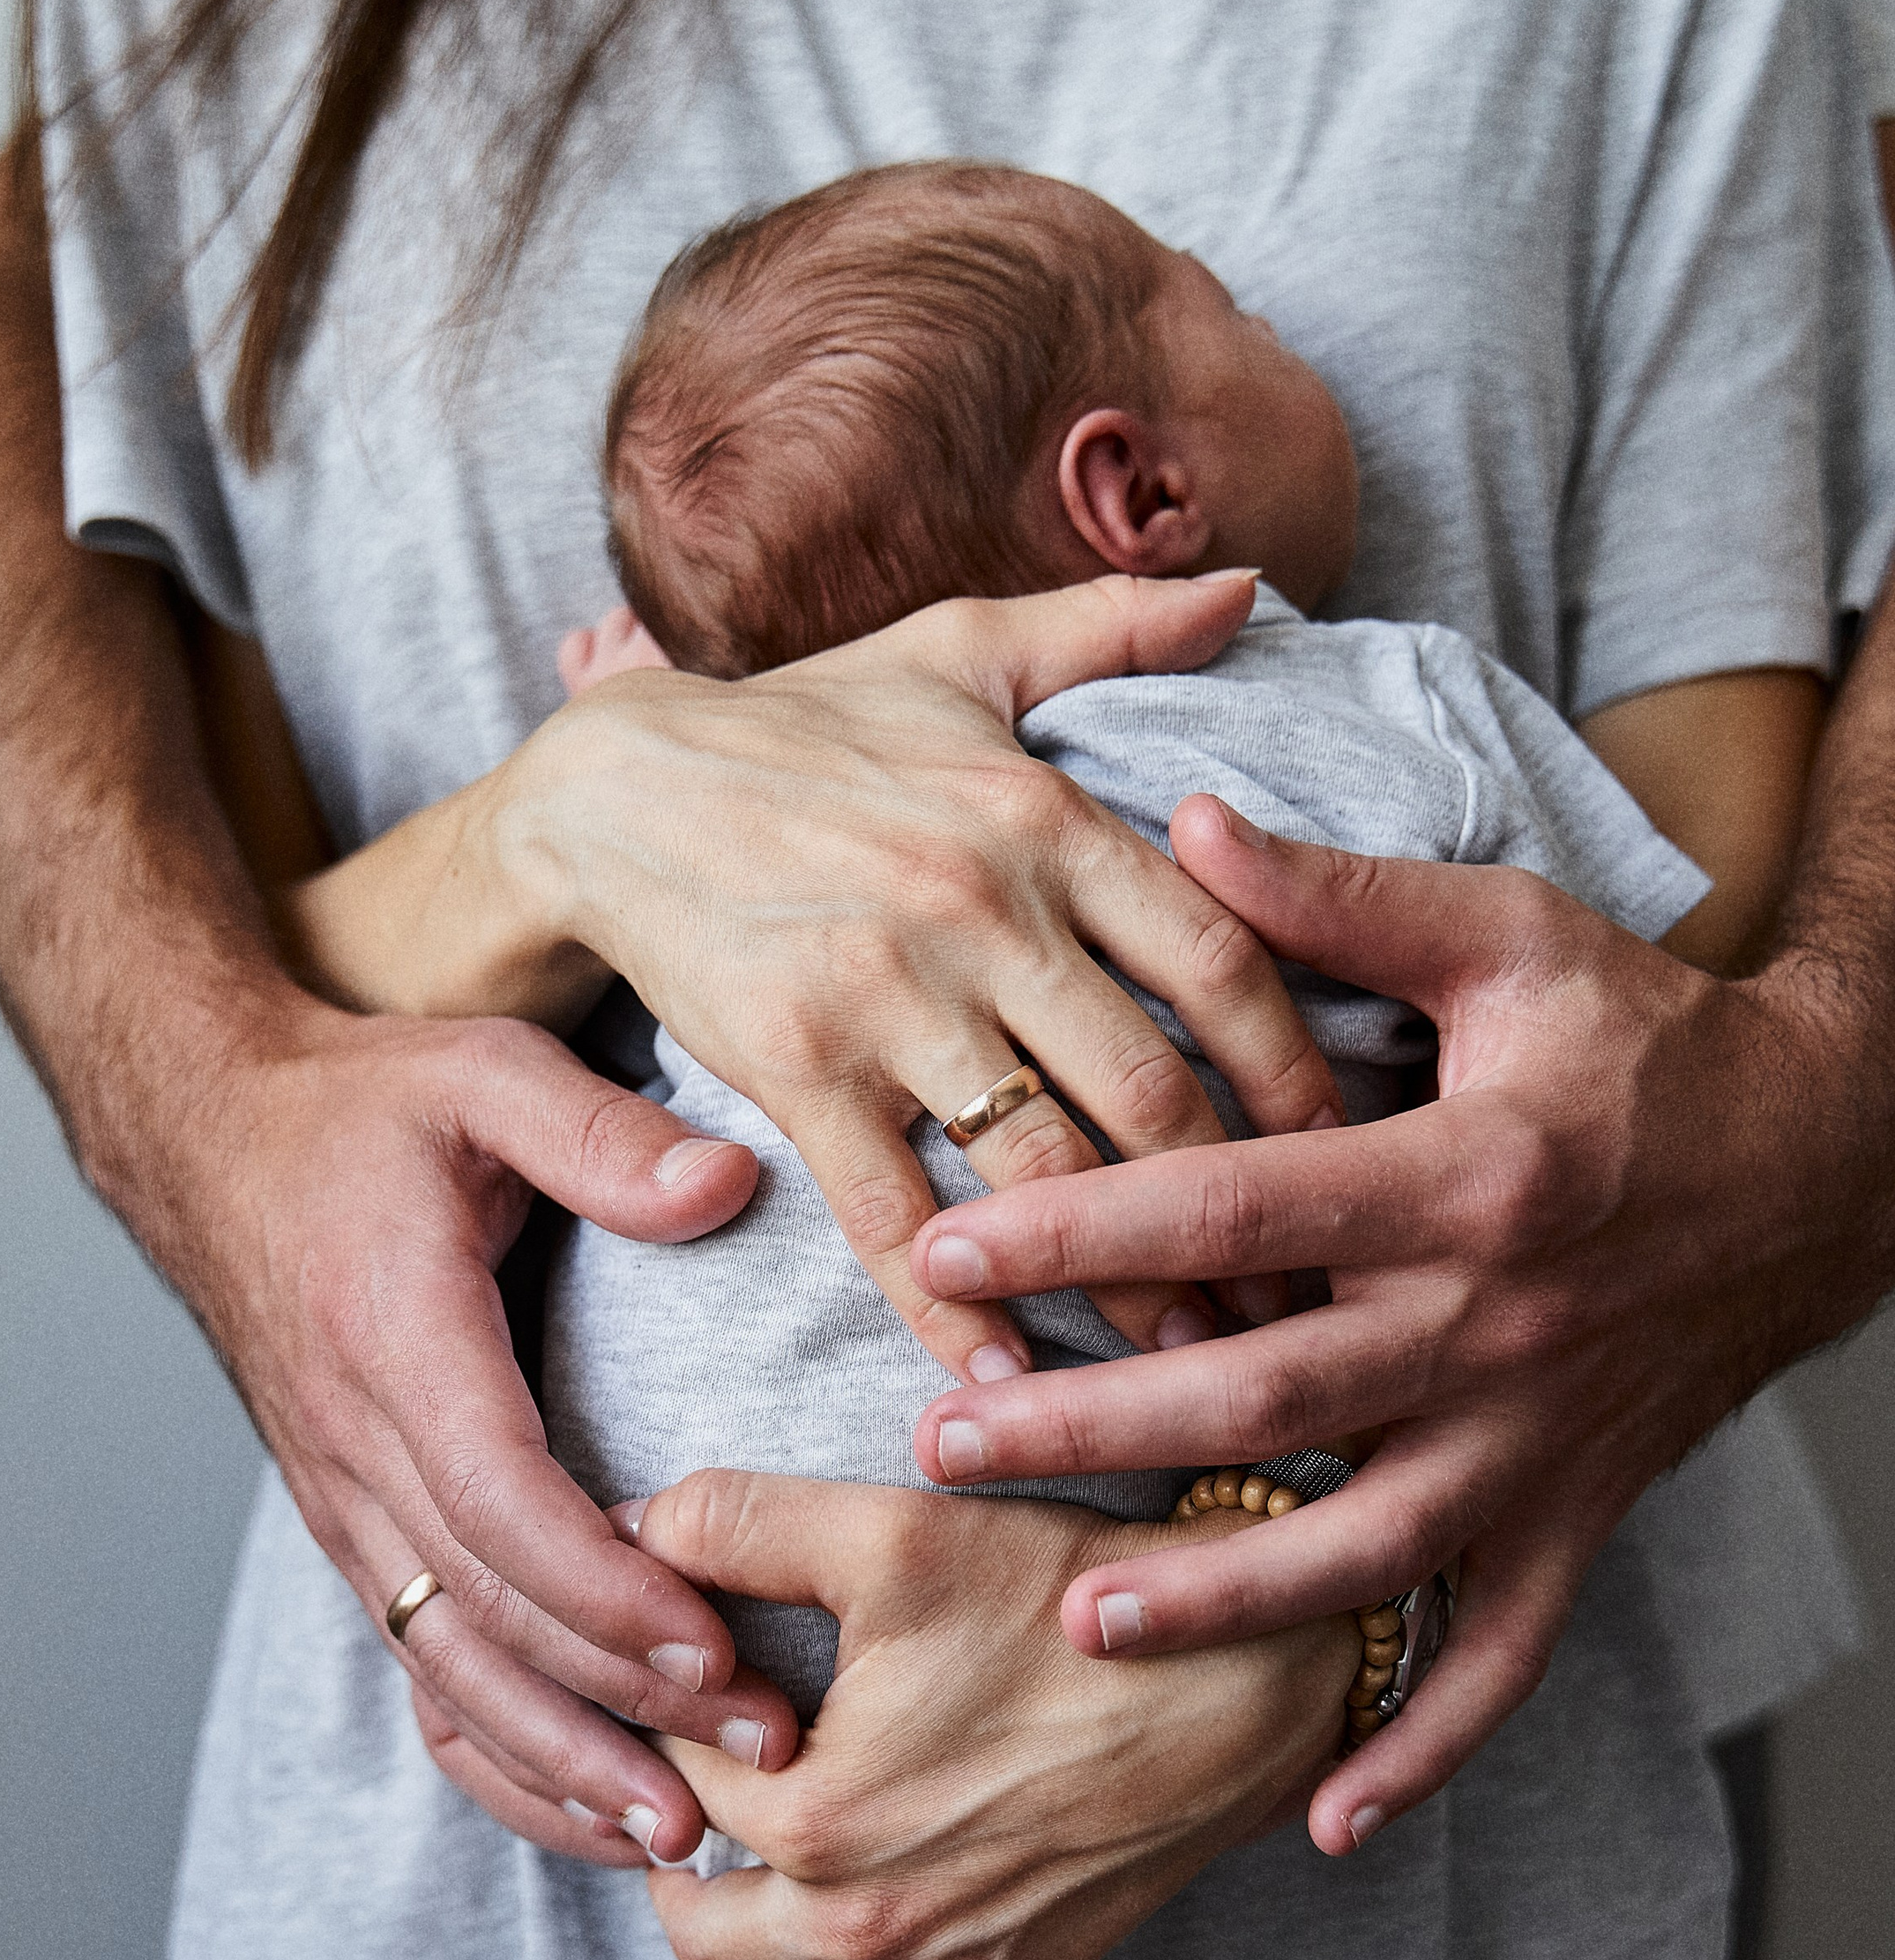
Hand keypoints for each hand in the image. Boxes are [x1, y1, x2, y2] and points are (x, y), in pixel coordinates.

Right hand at [160, 1005, 803, 1866]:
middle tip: (762, 1762)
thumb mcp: (482, 1074)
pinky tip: (594, 1815)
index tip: (712, 1647)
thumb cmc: (361, 1111)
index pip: (497, 1502)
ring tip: (683, 1836)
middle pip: (487, 1617)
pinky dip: (504, 1759)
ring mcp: (348, 1509)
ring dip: (564, 1764)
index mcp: (395, 1341)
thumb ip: (602, 1133)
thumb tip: (724, 1185)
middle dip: (622, 1706)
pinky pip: (424, 1674)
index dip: (603, 1591)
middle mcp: (358, 1449)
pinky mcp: (357, 1539)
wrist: (205, 1144)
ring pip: (449, 1673)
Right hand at [490, 573, 1342, 1373]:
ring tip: (1190, 1361)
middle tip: (1299, 1299)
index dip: (1300, 1074)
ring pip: (1041, 1166)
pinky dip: (955, 1305)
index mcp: (1047, 817)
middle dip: (1239, 1213)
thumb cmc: (806, 725)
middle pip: (1153, 1090)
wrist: (613, 788)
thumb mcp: (961, 653)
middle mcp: (981, 908)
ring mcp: (886, 996)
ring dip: (1123, 1279)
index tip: (1347, 1156)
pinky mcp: (794, 1068)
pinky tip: (1010, 1378)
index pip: (1223, 960)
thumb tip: (1248, 581)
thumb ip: (1113, 626)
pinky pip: (894, 1211)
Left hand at [627, 1473, 1354, 1959]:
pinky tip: (881, 1940)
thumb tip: (624, 1528)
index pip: (676, 1784)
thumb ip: (733, 1523)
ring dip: (766, 1940)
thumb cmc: (1066, 1603)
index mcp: (811, 1823)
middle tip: (719, 1783)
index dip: (677, 1721)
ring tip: (785, 1854)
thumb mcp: (891, 1532)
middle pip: (700, 1935)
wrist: (1240, 1681)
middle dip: (689, 1859)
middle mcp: (867, 1927)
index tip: (710, 1681)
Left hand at [903, 792, 1884, 1854]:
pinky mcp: (1574, 1517)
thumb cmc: (1643, 1041)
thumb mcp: (1509, 939)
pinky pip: (1501, 1658)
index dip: (1085, 1230)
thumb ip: (1340, 899)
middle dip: (1098, 1426)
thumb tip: (1187, 826)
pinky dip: (1425, 1748)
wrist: (1826, 1157)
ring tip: (1081, 1625)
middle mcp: (1493, 1326)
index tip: (944, 1254)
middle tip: (945, 1449)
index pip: (1238, 1207)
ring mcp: (1536, 1443)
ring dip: (1226, 1602)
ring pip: (1364, 1548)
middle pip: (1268, 1390)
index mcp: (1462, 1176)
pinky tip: (1327, 1823)